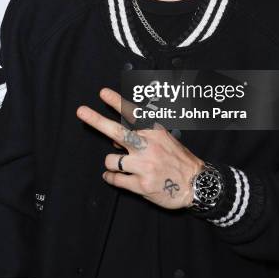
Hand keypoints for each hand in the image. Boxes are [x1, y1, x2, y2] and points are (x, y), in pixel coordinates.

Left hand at [76, 87, 203, 209]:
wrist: (197, 183)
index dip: (117, 102)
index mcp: (154, 132)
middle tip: (81, 111)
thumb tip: (114, 139)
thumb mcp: (165, 139)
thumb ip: (140, 135)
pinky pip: (115, 179)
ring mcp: (144, 166)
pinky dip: (111, 177)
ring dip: (112, 162)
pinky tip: (113, 176)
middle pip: (116, 131)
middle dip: (96, 120)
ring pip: (111, 160)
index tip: (103, 93)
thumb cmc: (179, 159)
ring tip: (121, 164)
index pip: (133, 114)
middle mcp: (148, 146)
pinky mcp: (141, 185)